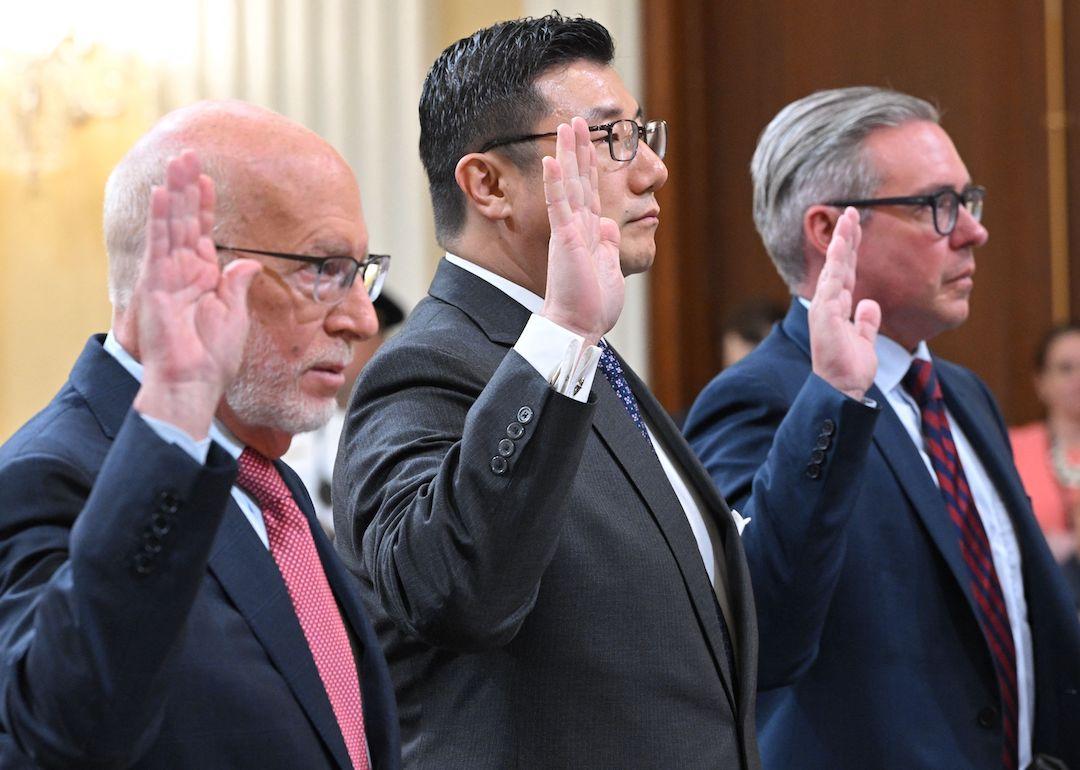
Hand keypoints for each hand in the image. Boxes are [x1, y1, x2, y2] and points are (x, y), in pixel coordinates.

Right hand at [132, 150, 260, 438]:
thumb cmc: (214, 356)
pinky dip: (161, 219)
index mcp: (205, 277)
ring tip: (176, 161)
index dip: (207, 205)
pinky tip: (162, 193)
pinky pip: (159, 244)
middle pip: (187, 220)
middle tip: (188, 153)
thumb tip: (249, 261)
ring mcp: (167, 275)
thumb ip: (238, 284)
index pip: (205, 232)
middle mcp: (184, 271)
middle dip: (188, 186)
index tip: (209, 178)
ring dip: (174, 191)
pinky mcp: (155, 283)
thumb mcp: (235, 314)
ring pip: (172, 225)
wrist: (193, 380)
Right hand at [539, 117, 623, 346]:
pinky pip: (559, 205)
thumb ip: (607, 244)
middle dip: (579, 149)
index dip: (592, 166)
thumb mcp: (609, 267)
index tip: (592, 144)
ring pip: (569, 184)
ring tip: (566, 125)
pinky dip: (556, 181)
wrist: (578, 326)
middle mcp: (577, 227)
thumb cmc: (592, 305)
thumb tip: (609, 226)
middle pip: (579, 180)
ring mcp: (569, 231)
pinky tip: (553, 159)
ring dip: (568, 153)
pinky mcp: (565, 239)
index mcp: (589, 233)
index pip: (591, 192)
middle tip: (576, 120)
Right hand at [809, 207, 879, 400]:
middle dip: (846, 237)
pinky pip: (833, 282)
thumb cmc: (850, 370)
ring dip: (842, 242)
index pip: (847, 271)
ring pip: (835, 267)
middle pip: (840, 264)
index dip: (852, 249)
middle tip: (852, 210)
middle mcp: (829, 304)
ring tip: (848, 219)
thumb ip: (866, 322)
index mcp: (838, 308)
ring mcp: (825, 307)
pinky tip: (842, 243)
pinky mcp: (824, 314)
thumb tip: (870, 303)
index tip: (856, 226)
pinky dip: (837, 262)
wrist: (841, 389)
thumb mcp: (865, 341)